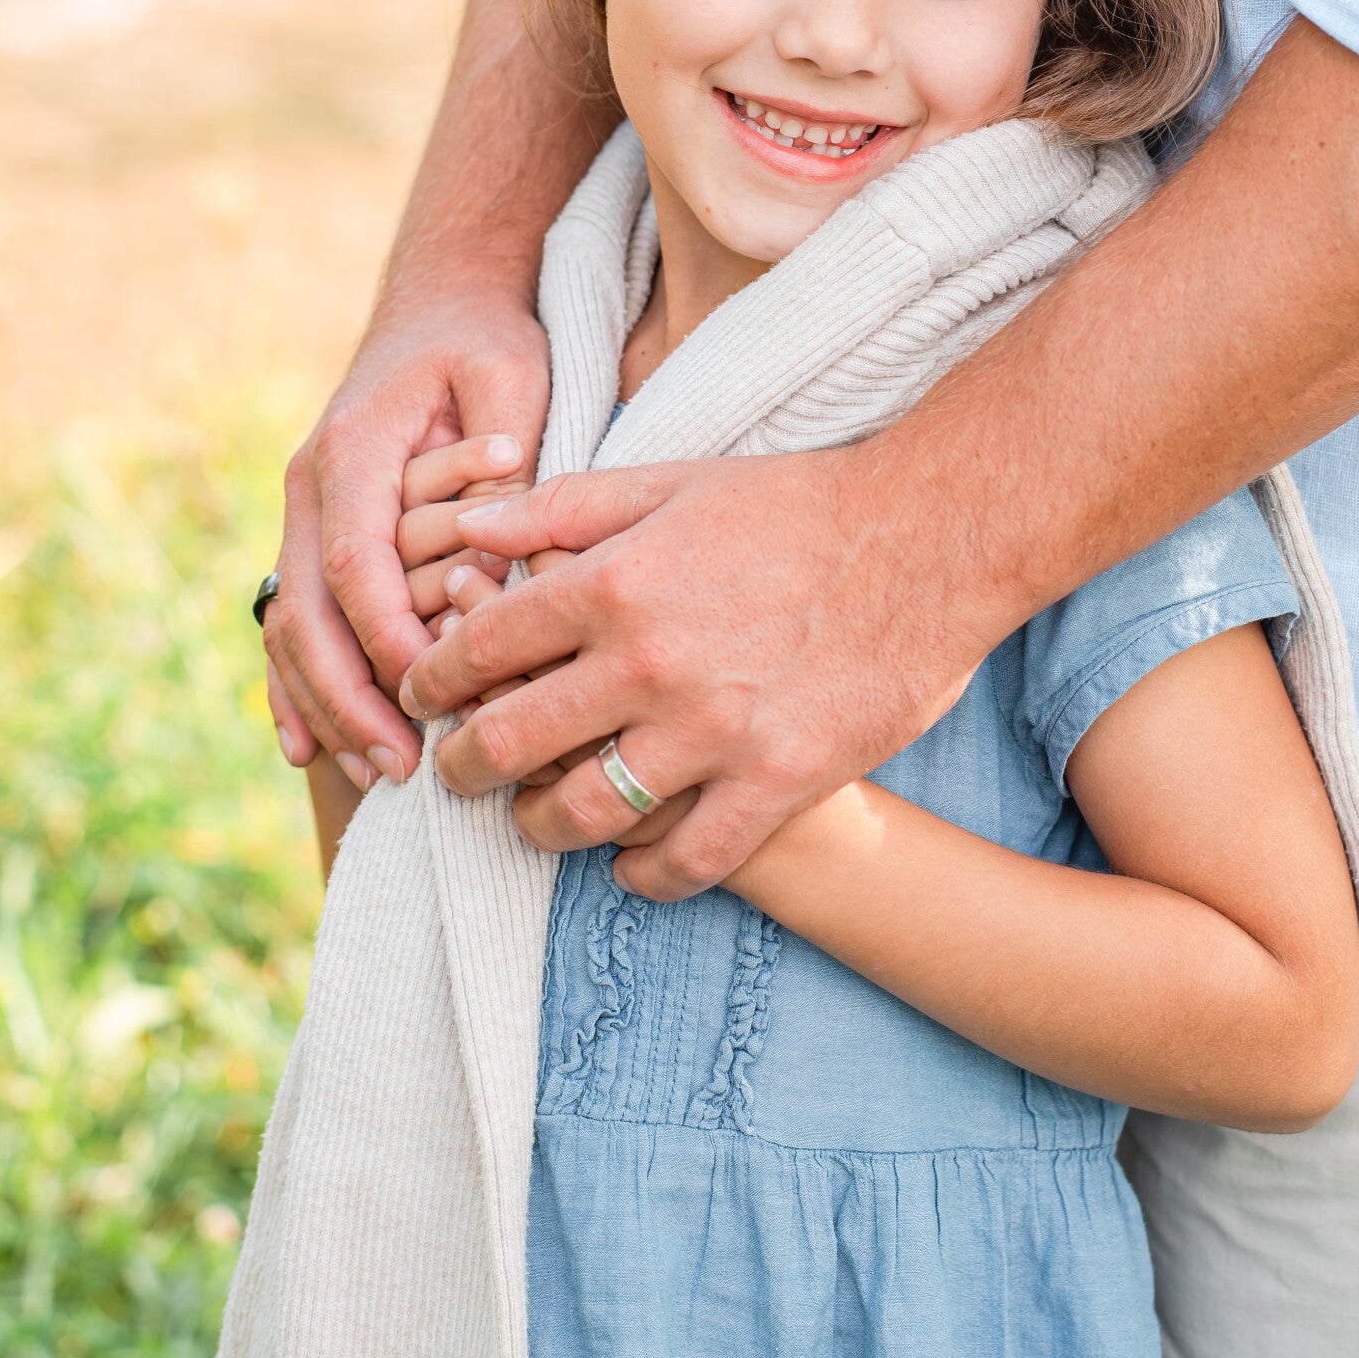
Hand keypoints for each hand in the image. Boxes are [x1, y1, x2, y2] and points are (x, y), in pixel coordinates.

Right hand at [263, 288, 550, 788]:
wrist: (439, 297)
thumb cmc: (485, 338)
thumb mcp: (513, 376)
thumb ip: (504, 466)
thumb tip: (497, 571)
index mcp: (353, 447)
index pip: (355, 562)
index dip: (385, 639)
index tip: (428, 700)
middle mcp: (311, 483)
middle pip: (307, 611)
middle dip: (349, 697)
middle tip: (400, 769)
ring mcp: (302, 509)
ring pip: (290, 626)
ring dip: (325, 705)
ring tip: (375, 776)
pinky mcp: (312, 530)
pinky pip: (288, 620)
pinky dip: (295, 685)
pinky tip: (306, 749)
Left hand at [399, 448, 992, 897]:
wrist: (933, 538)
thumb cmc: (799, 503)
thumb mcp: (674, 481)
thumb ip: (565, 508)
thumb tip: (469, 526)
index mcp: (613, 581)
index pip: (480, 646)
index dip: (432, 678)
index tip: (425, 696)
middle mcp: (647, 663)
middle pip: (509, 743)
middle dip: (465, 766)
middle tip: (458, 772)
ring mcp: (711, 731)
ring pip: (581, 815)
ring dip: (540, 828)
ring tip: (536, 822)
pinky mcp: (777, 783)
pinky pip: (684, 861)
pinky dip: (644, 876)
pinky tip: (633, 867)